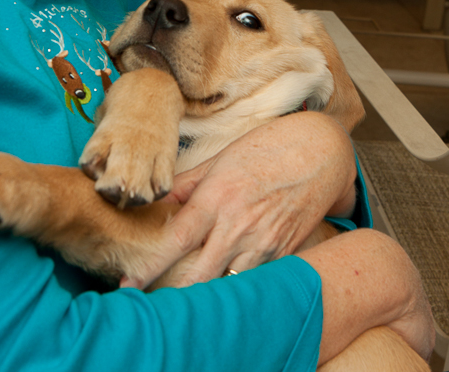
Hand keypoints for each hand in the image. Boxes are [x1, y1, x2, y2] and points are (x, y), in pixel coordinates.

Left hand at [120, 111, 356, 288]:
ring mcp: (264, 243)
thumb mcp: (221, 159)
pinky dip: (238, 286)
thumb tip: (156, 199)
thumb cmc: (266, 149)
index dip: (149, 266)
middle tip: (152, 301)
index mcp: (217, 197)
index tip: (128, 284)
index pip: (175, 240)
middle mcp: (238, 225)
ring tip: (186, 299)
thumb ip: (187, 184)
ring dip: (206, 292)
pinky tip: (225, 286)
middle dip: (174, 292)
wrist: (320, 152)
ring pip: (228, 284)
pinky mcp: (284, 253)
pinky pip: (255, 280)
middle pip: (199, 274)